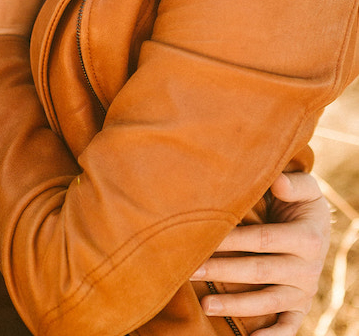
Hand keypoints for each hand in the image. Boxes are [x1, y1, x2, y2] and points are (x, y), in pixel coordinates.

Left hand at [194, 172, 330, 333]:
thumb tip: (278, 181)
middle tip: (189, 270)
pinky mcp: (299, 306)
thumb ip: (294, 182)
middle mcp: (308, 268)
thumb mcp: (303, 188)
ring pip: (268, 301)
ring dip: (237, 306)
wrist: (313, 226)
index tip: (199, 237)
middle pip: (258, 271)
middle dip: (222, 271)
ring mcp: (303, 290)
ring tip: (205, 305)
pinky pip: (289, 326)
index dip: (231, 240)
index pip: (261, 240)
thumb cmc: (296, 202)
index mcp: (307, 238)